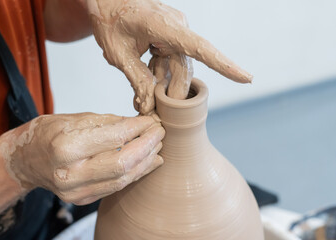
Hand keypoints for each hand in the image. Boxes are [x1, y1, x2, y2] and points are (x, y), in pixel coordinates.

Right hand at [2, 113, 163, 204]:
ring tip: (158, 146)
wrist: (26, 160)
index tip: (152, 121)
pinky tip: (148, 162)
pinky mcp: (82, 199)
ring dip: (145, 161)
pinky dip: (135, 173)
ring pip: (123, 179)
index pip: (115, 138)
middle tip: (160, 132)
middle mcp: (71, 173)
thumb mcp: (76, 119)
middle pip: (122, 163)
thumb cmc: (48, 134)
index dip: (139, 129)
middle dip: (147, 146)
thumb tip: (140, 123)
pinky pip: (116, 186)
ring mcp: (76, 191)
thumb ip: (109, 123)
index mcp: (66, 146)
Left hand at [86, 0, 252, 113]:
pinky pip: (172, 58)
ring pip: (179, 66)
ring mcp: (174, 30)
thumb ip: (137, 79)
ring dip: (164, 84)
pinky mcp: (170, 34)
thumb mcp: (118, 54)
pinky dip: (161, 73)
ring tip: (144, 100)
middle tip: (157, 112)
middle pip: (185, 68)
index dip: (223, 65)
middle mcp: (176, 27)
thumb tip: (150, 105)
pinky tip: (148, 83)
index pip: (200, 48)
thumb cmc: (108, 19)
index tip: (247, 78)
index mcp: (163, 26)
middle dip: (173, 93)